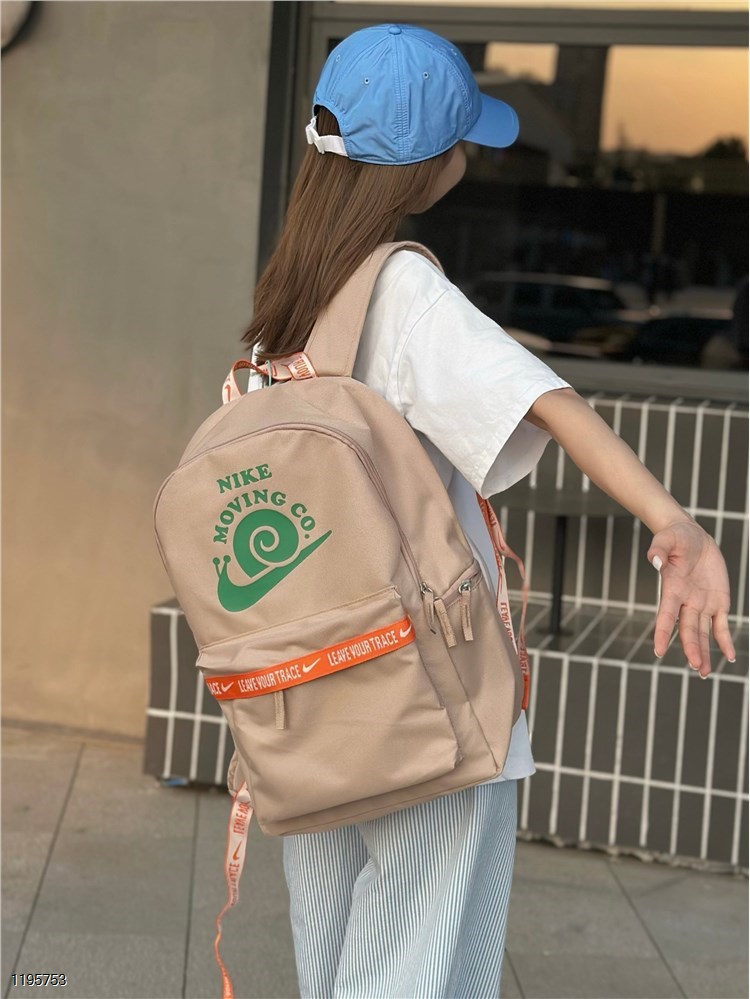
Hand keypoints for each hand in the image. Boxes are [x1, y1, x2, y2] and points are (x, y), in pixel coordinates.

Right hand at [648, 520, 735, 676]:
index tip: (658, 651)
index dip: (662, 633)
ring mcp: (702, 604)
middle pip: (688, 630)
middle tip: (696, 667)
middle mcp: (686, 601)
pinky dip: (725, 641)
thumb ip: (658, 549)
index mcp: (672, 589)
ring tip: (704, 673)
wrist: (692, 536)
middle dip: (692, 648)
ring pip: (703, 633)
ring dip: (703, 652)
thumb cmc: (675, 537)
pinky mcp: (718, 601)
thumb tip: (653, 561)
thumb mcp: (666, 539)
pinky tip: (729, 657)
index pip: (666, 615)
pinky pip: (721, 626)